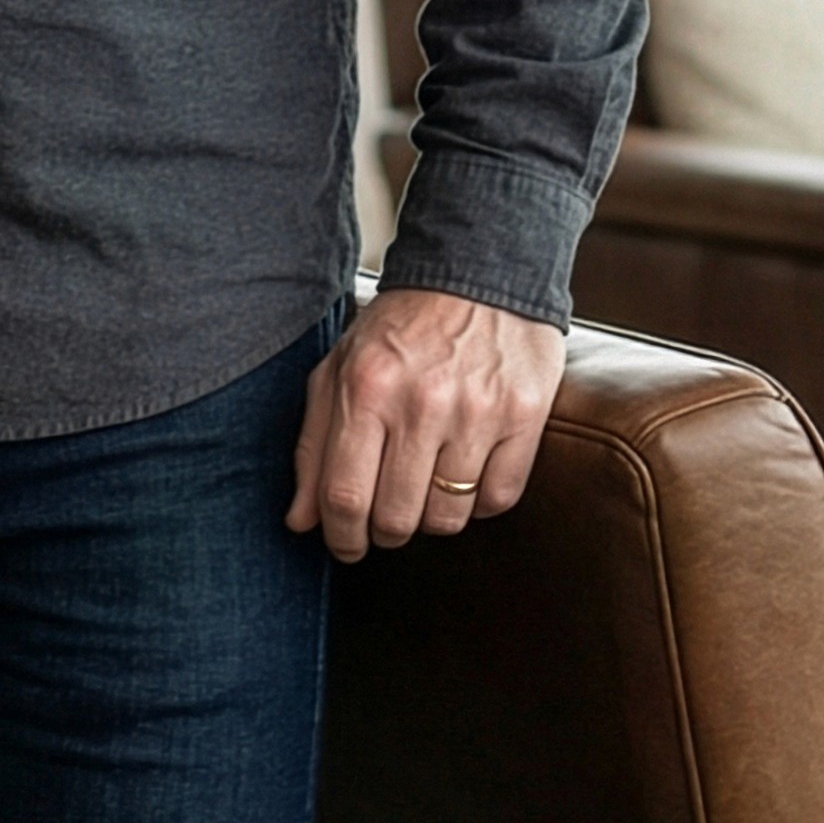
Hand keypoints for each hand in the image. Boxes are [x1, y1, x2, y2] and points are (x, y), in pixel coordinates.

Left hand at [287, 290, 564, 561]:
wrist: (477, 275)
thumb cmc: (398, 330)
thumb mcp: (340, 371)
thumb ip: (314, 445)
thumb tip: (300, 522)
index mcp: (365, 388)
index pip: (344, 495)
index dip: (340, 536)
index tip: (343, 546)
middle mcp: (421, 402)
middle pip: (396, 516)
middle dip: (384, 533)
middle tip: (384, 521)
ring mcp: (477, 412)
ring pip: (448, 516)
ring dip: (431, 518)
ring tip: (424, 489)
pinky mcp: (524, 417)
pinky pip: (498, 500)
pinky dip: (478, 502)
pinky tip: (465, 474)